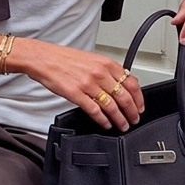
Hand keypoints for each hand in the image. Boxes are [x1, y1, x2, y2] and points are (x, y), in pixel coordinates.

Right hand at [9, 39, 143, 130]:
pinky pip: (95, 111)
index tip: (140, 107)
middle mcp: (100, 73)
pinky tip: (106, 124)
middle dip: (132, 112)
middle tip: (134, 120)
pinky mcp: (76, 94)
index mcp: (106, 63)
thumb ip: (107, 71)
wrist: (44, 58)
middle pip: (124, 97)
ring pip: (111, 106)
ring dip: (119, 119)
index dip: (139, 98)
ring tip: (122, 125)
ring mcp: (88, 84)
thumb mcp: (92, 59)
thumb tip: (122, 82)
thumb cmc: (65, 59)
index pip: (131, 83)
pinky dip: (103, 120)